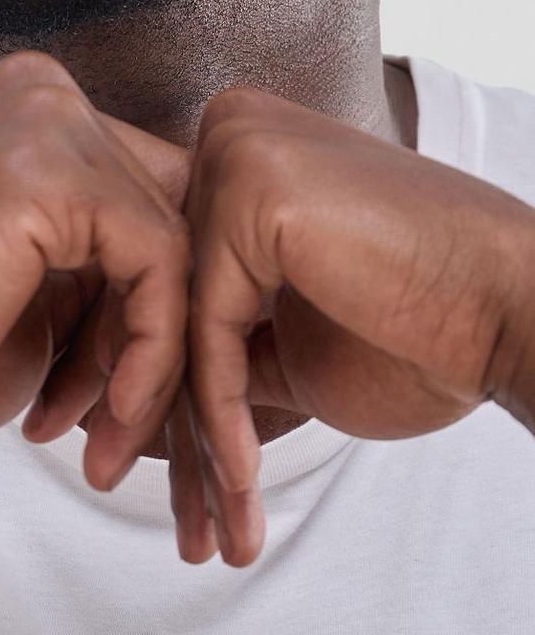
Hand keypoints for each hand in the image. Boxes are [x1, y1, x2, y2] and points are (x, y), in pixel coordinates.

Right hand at [0, 52, 190, 491]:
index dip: (150, 303)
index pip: (151, 192)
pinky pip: (159, 264)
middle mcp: (43, 89)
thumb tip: (207, 269)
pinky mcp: (53, 168)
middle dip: (155, 331)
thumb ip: (110, 250)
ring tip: (108, 438)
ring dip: (153, 358)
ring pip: (173, 243)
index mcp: (34, 104)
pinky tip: (104, 416)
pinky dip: (148, 353)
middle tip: (120, 425)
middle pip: (169, 212)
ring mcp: (47, 118)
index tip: (125, 393)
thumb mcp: (41, 279)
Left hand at [173, 86, 534, 565]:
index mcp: (239, 142)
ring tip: (207, 519)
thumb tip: (149, 381)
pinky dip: (221, 414)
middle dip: (169, 408)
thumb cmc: (424, 318)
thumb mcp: (295, 325)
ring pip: (183, 317)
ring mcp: (237, 149)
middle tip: (165, 500)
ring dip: (193, 432)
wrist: (511, 306)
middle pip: (172, 293)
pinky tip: (240, 481)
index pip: (177, 273)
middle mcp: (229, 127)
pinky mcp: (250, 190)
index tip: (161, 463)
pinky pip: (209, 327)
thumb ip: (222, 328)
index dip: (166, 375)